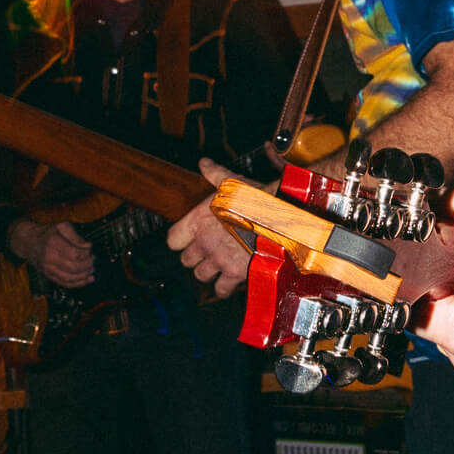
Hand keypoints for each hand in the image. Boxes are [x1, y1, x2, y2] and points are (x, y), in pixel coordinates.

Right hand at [8, 218, 94, 287]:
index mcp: (53, 243)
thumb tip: (88, 246)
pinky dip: (77, 284)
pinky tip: (87, 280)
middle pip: (73, 267)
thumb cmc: (48, 233)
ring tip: (91, 271)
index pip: (74, 253)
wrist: (29, 242)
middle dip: (87, 265)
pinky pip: (64, 283)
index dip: (86, 254)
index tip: (91, 250)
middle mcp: (49, 257)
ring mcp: (48, 268)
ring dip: (84, 276)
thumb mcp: (62, 226)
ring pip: (69, 278)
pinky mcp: (49, 275)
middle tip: (93, 260)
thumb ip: (76, 236)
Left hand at [168, 159, 252, 293]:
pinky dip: (224, 288)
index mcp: (198, 221)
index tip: (187, 239)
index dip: (180, 240)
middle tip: (207, 252)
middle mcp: (204, 243)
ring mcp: (219, 260)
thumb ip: (215, 174)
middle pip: (186, 260)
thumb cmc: (257, 200)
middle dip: (196, 257)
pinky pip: (221, 289)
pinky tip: (230, 280)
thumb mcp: (233, 183)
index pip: (172, 240)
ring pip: (201, 275)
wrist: (281, 218)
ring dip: (208, 271)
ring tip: (218, 264)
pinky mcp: (235, 274)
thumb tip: (204, 163)